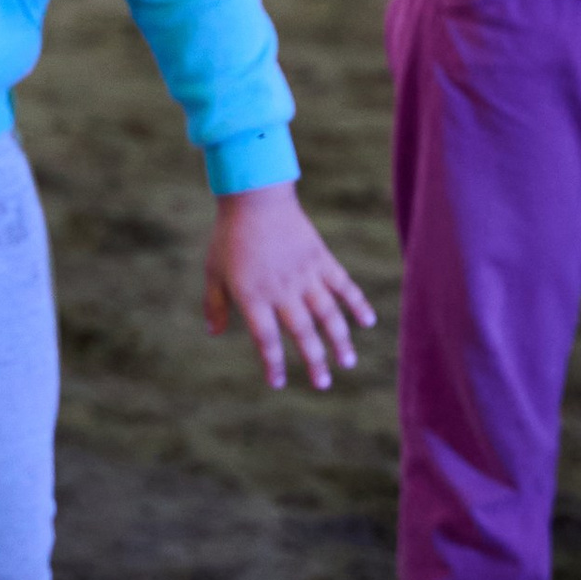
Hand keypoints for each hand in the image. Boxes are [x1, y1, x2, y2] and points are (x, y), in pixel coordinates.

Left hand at [204, 185, 375, 394]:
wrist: (255, 195)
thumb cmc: (230, 234)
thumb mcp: (213, 270)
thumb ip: (214, 303)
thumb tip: (213, 333)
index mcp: (254, 296)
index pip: (266, 340)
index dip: (273, 363)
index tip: (278, 382)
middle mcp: (283, 290)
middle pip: (303, 334)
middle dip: (315, 361)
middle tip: (323, 384)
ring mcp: (305, 275)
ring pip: (328, 315)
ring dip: (340, 340)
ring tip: (348, 362)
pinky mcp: (321, 259)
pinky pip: (344, 285)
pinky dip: (358, 303)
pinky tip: (368, 321)